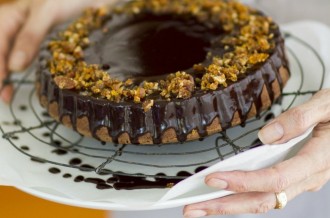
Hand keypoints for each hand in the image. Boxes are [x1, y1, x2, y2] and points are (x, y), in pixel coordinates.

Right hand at [0, 0, 113, 102]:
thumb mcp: (47, 13)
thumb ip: (30, 36)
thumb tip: (15, 66)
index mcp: (11, 18)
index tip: (1, 82)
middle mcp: (19, 30)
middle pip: (3, 53)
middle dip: (0, 74)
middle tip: (4, 95)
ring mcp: (32, 40)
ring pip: (15, 59)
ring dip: (9, 77)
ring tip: (9, 94)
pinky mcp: (48, 47)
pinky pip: (35, 61)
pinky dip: (30, 73)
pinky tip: (30, 83)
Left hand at [184, 89, 329, 216]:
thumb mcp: (327, 106)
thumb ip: (299, 119)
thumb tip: (267, 135)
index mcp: (317, 160)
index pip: (274, 179)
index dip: (242, 182)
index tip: (212, 179)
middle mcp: (308, 177)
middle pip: (263, 200)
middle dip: (225, 206)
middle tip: (193, 209)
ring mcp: (302, 181)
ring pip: (264, 200)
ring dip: (231, 205)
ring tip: (202, 206)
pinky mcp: (295, 178)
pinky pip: (267, 193)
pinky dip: (243, 196)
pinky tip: (225, 194)